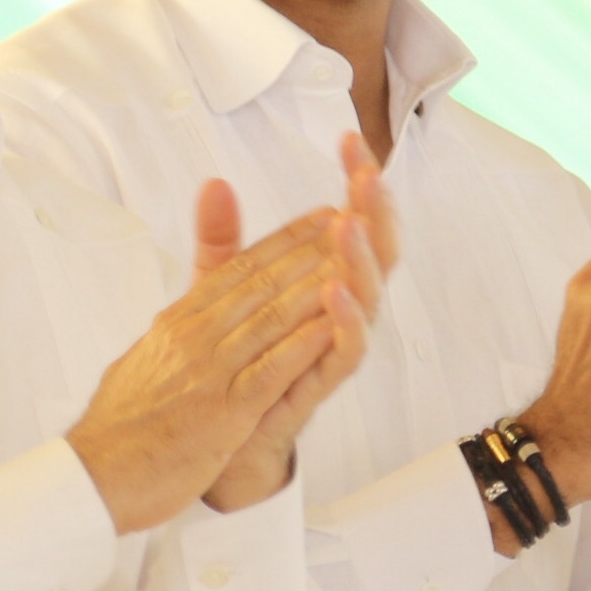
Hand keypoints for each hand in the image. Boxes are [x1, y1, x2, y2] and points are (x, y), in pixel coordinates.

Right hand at [67, 182, 355, 533]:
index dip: (282, 240)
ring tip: (352, 259)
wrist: (94, 475)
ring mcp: (208, 373)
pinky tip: (331, 325)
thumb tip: (181, 312)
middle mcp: (192, 338)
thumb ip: (173, 328)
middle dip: (309, 250)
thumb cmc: (118, 426)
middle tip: (350, 222)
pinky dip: (302, 345)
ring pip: (270, 318)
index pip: (236, 269)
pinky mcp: (222, 412)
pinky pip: (270, 370)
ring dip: (315, 286)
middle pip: (259, 283)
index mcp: (175, 323)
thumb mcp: (146, 358)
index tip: (317, 219)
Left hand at [201, 136, 396, 511]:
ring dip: (361, 260)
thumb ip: (224, 243)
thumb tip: (216, 182)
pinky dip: (343, 324)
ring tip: (351, 221)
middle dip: (375, 210)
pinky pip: (341, 356)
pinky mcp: (314, 390)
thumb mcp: (219, 295)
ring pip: (365, 301)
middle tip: (368, 171)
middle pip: (372, 255)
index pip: (348, 223)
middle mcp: (334, 316)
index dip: (354, 184)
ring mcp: (327, 352)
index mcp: (317, 286)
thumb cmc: (231, 373)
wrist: (216, 449)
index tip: (350, 141)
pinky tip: (336, 292)